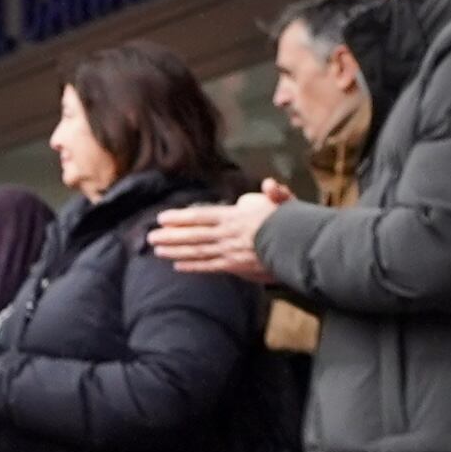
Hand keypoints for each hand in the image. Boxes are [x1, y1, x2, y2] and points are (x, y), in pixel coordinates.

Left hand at [146, 179, 287, 278]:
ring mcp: (229, 252)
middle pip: (193, 235)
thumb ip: (274, 192)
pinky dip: (192, 266)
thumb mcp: (285, 202)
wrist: (301, 249)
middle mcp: (227, 235)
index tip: (161, 218)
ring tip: (157, 250)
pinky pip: (209, 267)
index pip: (200, 216)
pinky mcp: (235, 267)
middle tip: (150, 237)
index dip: (179, 217)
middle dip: (170, 236)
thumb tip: (271, 184)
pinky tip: (177, 265)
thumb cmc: (292, 223)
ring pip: (196, 251)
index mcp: (235, 217)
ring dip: (175, 250)